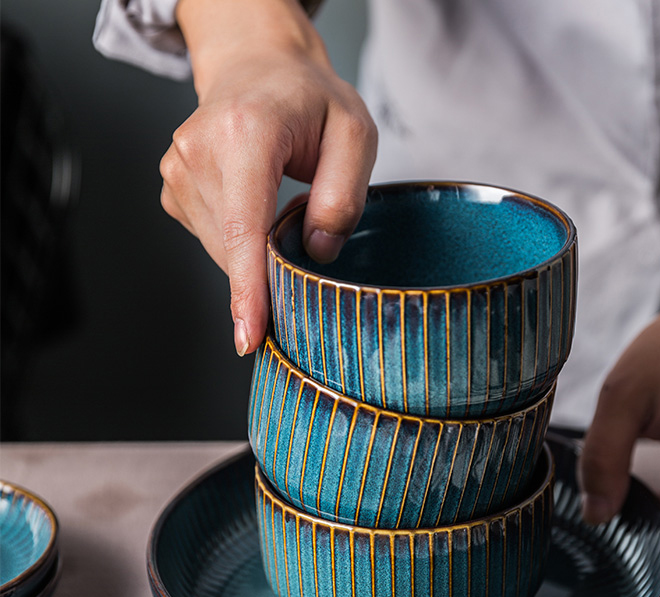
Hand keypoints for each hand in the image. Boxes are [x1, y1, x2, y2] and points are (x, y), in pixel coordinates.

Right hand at [160, 0, 376, 354]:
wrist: (259, 69)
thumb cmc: (311, 101)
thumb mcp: (355, 134)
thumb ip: (344, 196)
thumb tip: (315, 253)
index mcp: (244, 132)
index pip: (244, 227)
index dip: (249, 288)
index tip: (249, 335)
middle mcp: (198, 150)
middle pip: (235, 247)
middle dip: (271, 266)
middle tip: (305, 230)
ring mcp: (177, 169)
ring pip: (222, 250)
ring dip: (258, 250)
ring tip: (280, 200)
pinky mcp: (174, 188)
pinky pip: (213, 240)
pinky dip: (241, 241)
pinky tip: (255, 205)